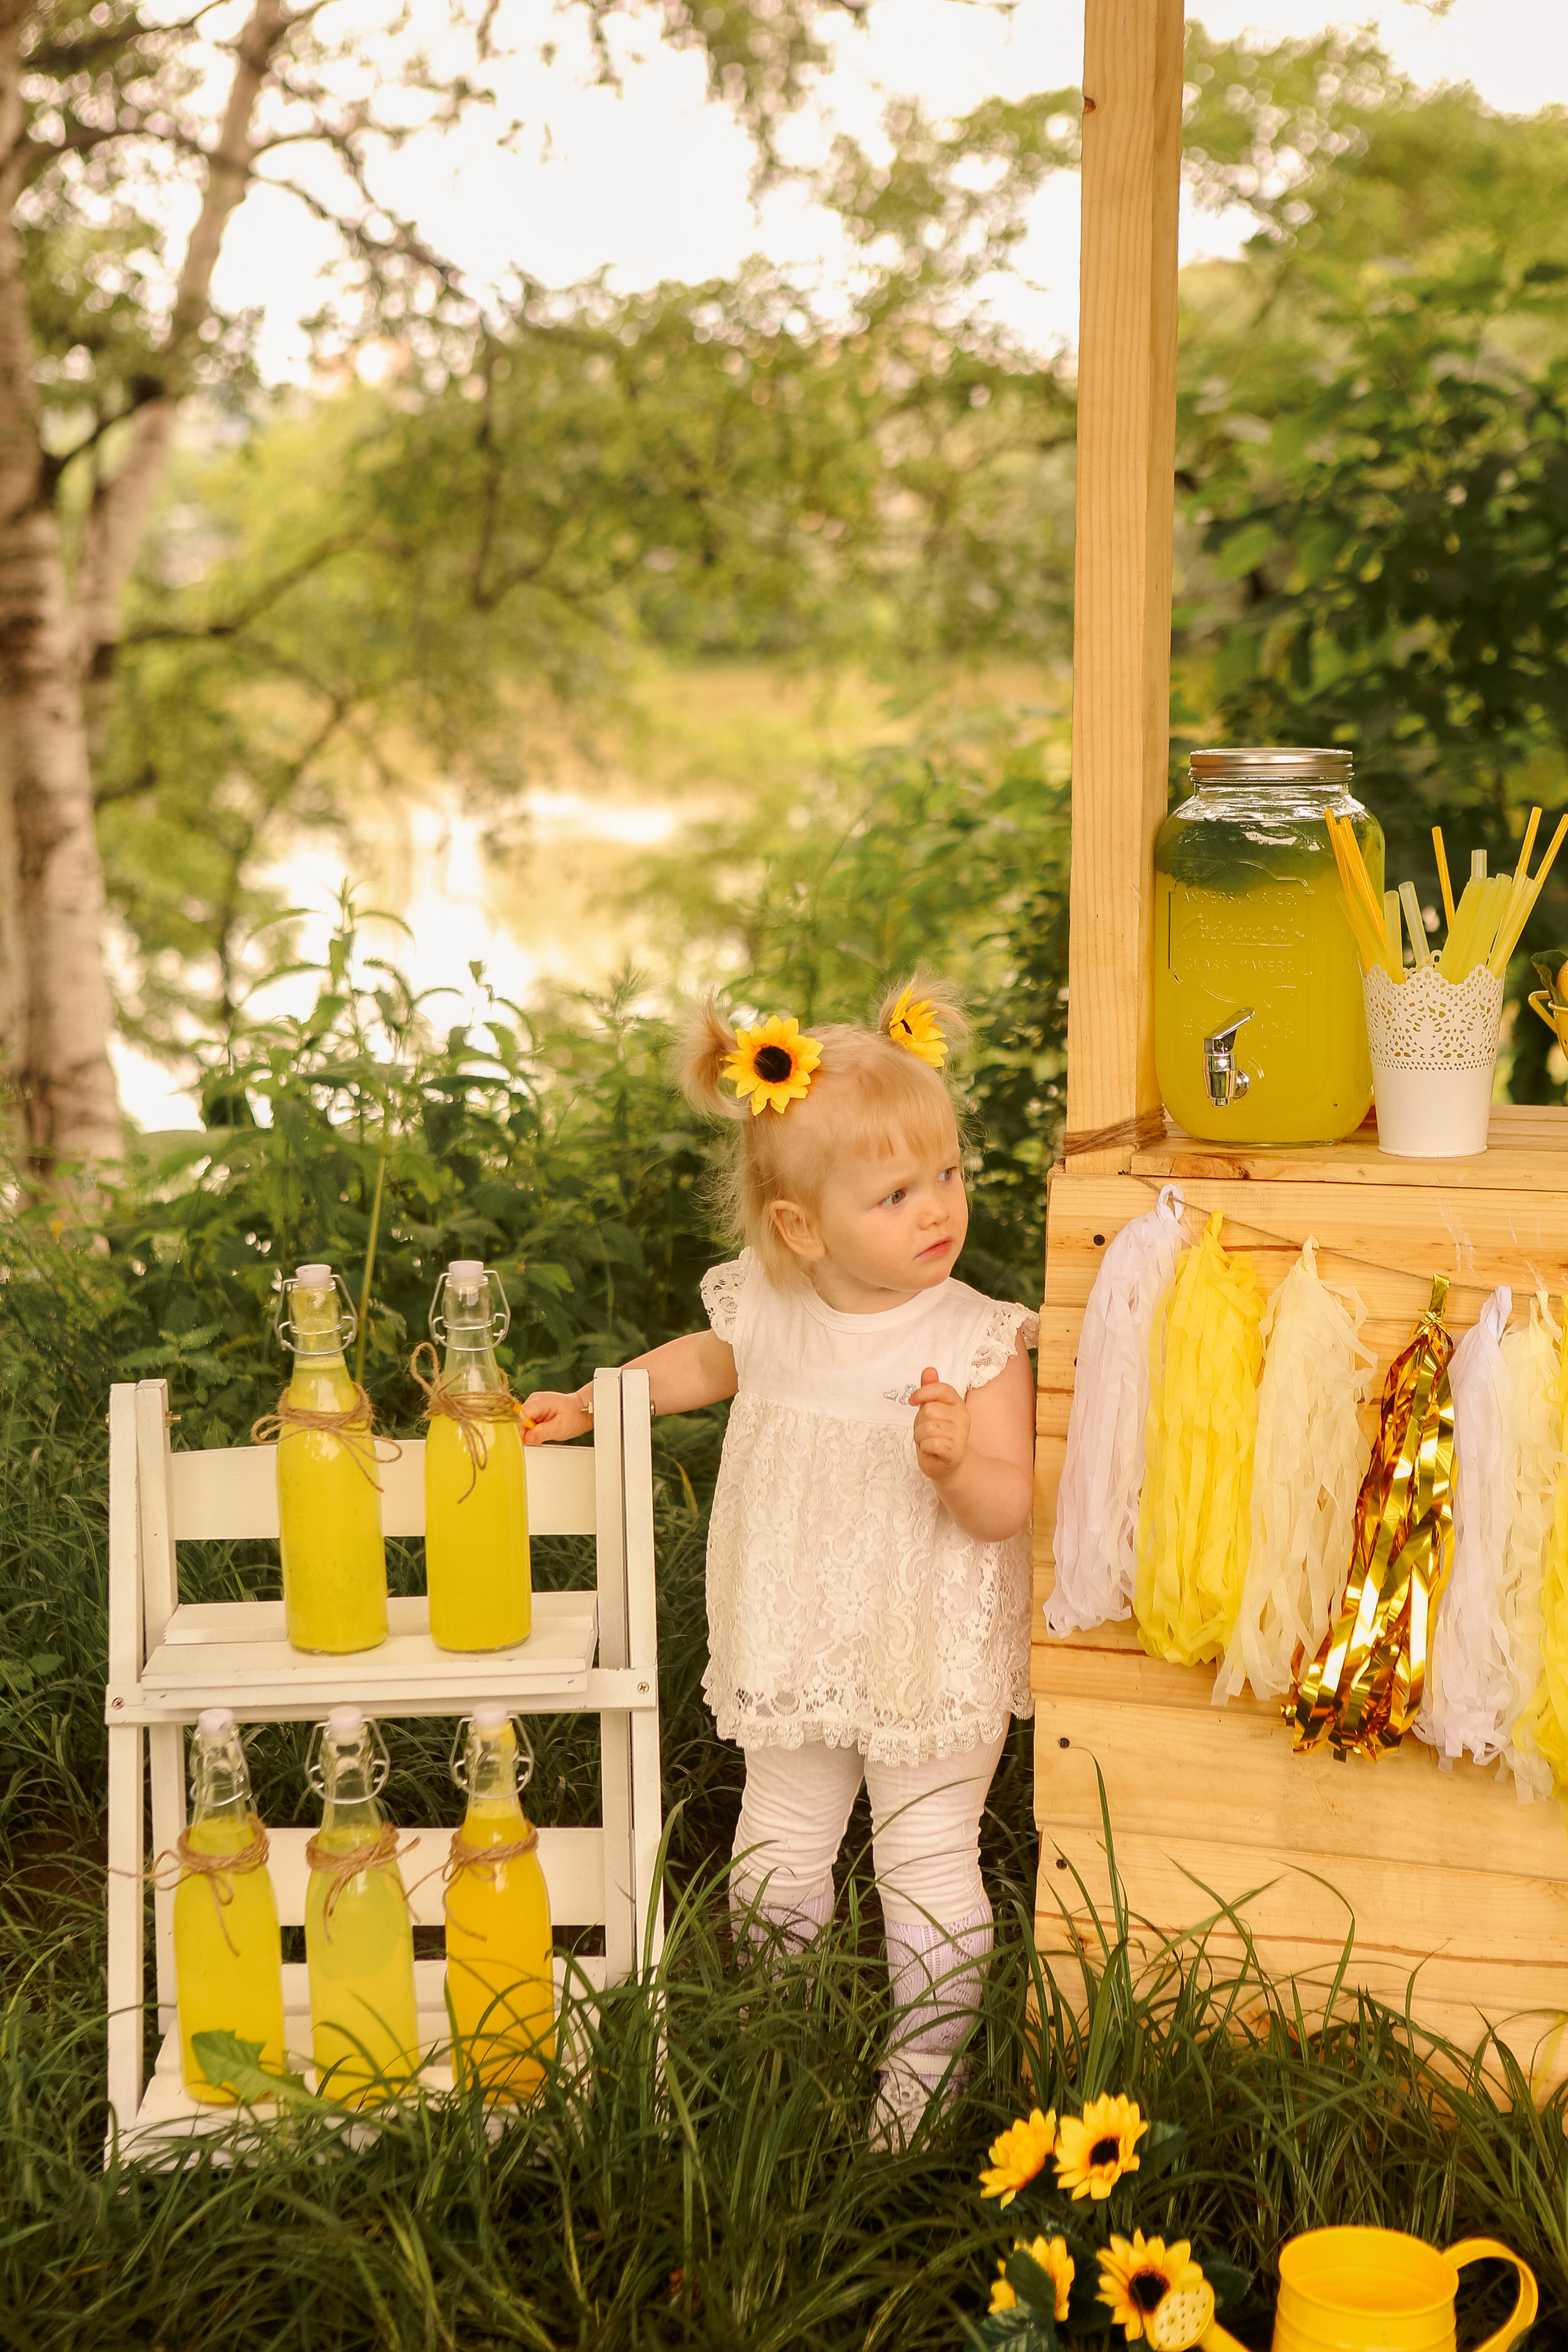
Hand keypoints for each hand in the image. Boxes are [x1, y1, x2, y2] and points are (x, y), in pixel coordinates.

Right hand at [519, 1389, 591, 1444]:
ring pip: (522, 1422)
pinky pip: (527, 1423)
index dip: (520, 1429)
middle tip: (540, 1437)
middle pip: (518, 1419)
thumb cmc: (575, 1416)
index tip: (525, 1439)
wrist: (582, 1411)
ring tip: (545, 1432)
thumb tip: (527, 1437)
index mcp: (539, 1401)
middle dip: (526, 1432)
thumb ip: (543, 1432)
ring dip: (530, 1432)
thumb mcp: (560, 1428)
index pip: (519, 1415)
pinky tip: (542, 1430)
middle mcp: (533, 1400)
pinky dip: (533, 1430)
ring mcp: (533, 1405)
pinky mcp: (533, 1411)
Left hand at [911, 1364, 968, 1484]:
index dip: (922, 1393)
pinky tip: (931, 1451)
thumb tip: (929, 1369)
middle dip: (919, 1422)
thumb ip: (929, 1390)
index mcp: (957, 1403)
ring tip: (928, 1442)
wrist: (947, 1465)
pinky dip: (925, 1448)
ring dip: (920, 1437)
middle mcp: (963, 1417)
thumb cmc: (937, 1436)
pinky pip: (931, 1443)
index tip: (912, 1400)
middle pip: (929, 1410)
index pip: (941, 1389)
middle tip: (925, 1432)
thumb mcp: (931, 1410)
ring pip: (928, 1428)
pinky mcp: (955, 1452)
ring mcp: (961, 1435)